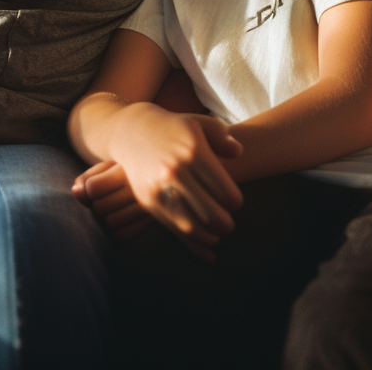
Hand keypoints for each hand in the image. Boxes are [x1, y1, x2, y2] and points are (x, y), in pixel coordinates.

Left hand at [73, 161, 153, 240]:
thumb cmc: (125, 172)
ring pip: (111, 223)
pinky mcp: (152, 223)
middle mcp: (141, 187)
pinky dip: (116, 232)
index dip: (87, 190)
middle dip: (96, 205)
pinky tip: (121, 221)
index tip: (94, 186)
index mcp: (128, 167)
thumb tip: (76, 192)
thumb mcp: (108, 168)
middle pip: (100, 208)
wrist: (160, 178)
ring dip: (105, 219)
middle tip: (104, 199)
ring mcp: (149, 207)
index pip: (92, 188)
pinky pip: (123, 235)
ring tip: (112, 209)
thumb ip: (88, 178)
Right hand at [107, 106, 243, 260]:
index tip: (233, 200)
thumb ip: (222, 137)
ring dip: (210, 236)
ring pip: (192, 227)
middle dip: (225, 224)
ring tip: (216, 233)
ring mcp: (160, 188)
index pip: (225, 192)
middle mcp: (176, 172)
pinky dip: (193, 246)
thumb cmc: (174, 128)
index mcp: (194, 152)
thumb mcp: (200, 123)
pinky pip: (174, 231)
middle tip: (227, 222)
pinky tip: (207, 249)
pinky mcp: (148, 201)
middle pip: (211, 214)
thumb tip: (238, 151)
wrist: (133, 131)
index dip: (234, 201)